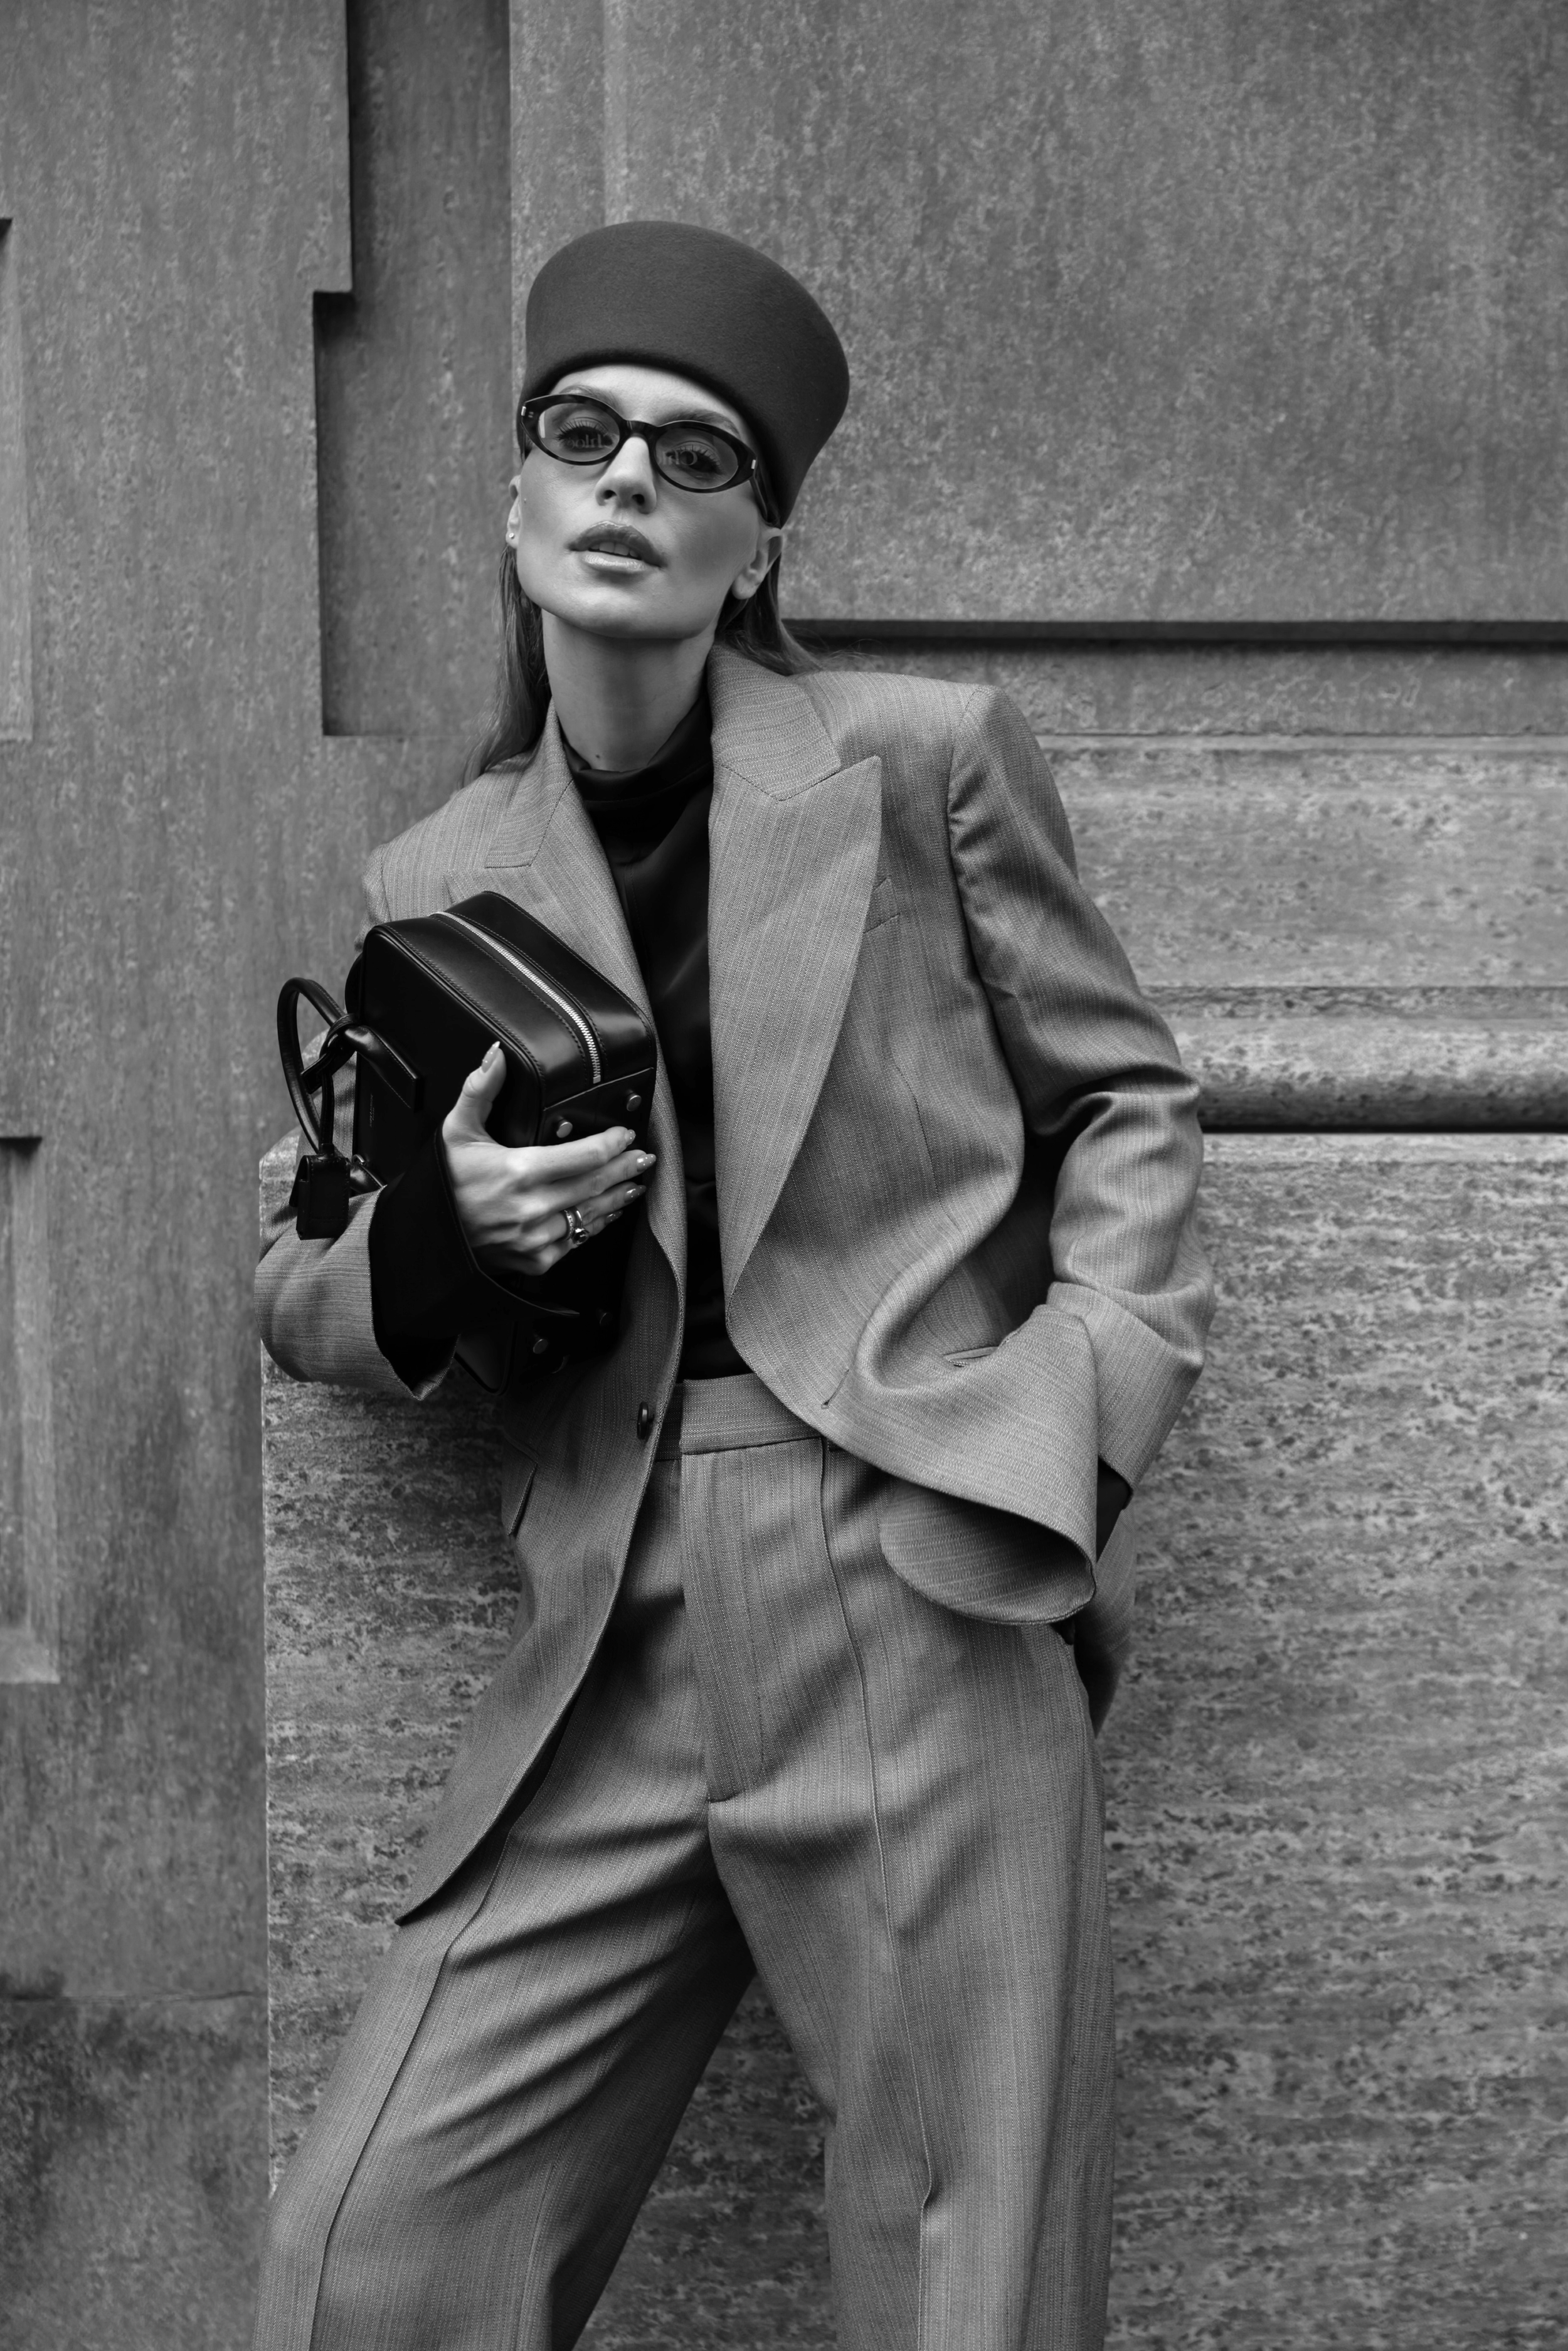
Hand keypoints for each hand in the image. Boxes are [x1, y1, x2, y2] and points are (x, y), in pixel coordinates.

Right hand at [442, 1042, 653, 1278]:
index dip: (611, 1144)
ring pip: (590, 1215)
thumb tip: (498, 1055)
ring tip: (635, 1183)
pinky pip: (576, 1241)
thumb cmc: (444, 1182)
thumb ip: (480, 1090)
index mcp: (518, 1172)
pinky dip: (594, 1225)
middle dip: (625, 1169)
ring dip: (616, 1198)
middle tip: (645, 1157)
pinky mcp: (536, 1259)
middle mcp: (531, 1208)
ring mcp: (535, 1237)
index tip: (625, 1134)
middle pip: (595, 1185)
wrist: (428, 1235)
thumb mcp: (456, 1131)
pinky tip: (606, 1213)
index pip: (583, 1157)